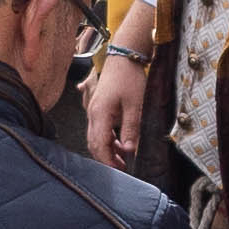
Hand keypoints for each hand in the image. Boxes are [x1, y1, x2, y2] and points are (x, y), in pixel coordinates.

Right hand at [84, 20, 150, 168]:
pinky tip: (120, 144)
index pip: (99, 145)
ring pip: (95, 137)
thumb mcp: (135, 104)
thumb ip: (131, 128)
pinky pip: (99, 129)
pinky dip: (107, 140)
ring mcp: (93, 110)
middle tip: (122, 168)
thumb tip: (130, 149)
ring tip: (123, 159)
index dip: (108, 161)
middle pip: (94, 143)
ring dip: (107, 149)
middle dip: (106, 158)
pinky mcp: (98, 108)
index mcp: (100, 114)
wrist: (123, 56)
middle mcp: (92, 113)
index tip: (119, 171)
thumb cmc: (129, 77)